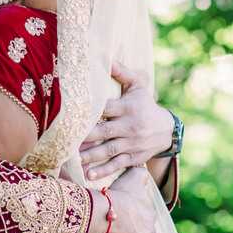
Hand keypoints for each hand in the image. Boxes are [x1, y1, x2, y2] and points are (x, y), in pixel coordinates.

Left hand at [79, 62, 173, 179]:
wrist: (167, 130)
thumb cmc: (145, 104)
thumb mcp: (137, 85)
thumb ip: (121, 72)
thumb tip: (104, 57)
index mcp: (127, 107)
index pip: (106, 108)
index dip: (91, 110)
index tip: (72, 113)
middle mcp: (129, 126)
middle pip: (104, 131)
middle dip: (86, 136)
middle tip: (66, 140)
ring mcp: (131, 143)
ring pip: (108, 150)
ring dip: (91, 156)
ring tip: (73, 159)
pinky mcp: (133, 157)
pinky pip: (117, 164)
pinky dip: (104, 171)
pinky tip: (89, 175)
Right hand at [103, 167, 156, 232]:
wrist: (111, 213)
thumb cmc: (120, 196)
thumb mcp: (133, 178)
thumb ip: (140, 173)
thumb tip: (142, 167)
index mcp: (149, 214)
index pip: (144, 218)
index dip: (134, 218)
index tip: (123, 218)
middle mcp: (150, 232)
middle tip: (117, 231)